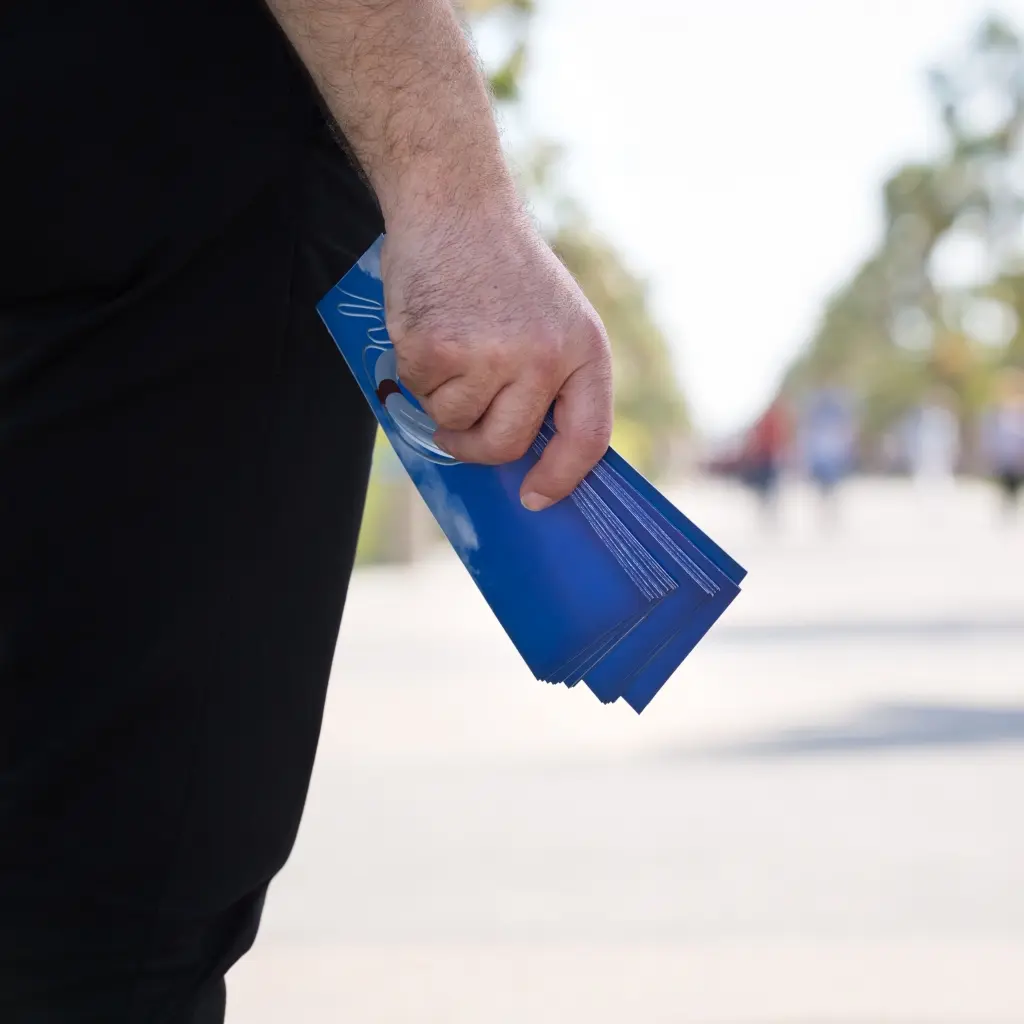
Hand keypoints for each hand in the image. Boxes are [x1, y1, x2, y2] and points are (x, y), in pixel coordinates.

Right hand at [380, 208, 612, 509]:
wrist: (455, 205)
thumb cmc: (502, 268)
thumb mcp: (554, 316)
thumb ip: (550, 379)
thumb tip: (527, 452)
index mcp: (582, 349)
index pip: (586, 437)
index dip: (561, 477)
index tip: (537, 497)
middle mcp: (542, 357)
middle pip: (506, 445)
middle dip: (476, 447)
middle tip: (460, 429)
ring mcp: (489, 356)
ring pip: (455, 424)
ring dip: (441, 399)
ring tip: (450, 344)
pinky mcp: (437, 350)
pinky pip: (418, 394)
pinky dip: (414, 371)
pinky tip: (428, 328)